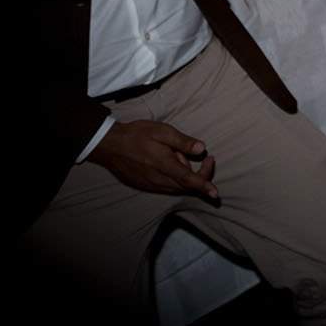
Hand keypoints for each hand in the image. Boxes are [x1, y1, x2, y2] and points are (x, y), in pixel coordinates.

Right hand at [88, 119, 219, 200]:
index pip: (189, 180)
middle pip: (185, 186)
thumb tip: (202, 149)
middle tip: (198, 155)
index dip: (204, 186)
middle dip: (199, 174)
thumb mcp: (162, 131)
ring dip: (184, 175)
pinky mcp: (144, 186)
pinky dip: (174, 178)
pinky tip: (167, 162)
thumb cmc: (137, 135)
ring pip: (176, 188)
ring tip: (176, 155)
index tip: (215, 193)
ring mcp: (150, 185)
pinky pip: (166, 187)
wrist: (109, 145)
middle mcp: (158, 180)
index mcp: (164, 165)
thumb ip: (183, 142)